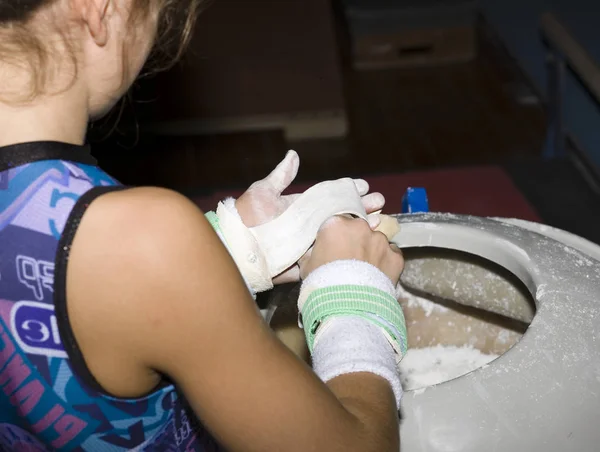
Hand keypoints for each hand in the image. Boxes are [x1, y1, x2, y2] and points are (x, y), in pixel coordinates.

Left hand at [235, 150, 385, 283]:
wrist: (239, 249)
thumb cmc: (248, 219)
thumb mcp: (264, 193)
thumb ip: (281, 176)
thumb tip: (293, 155)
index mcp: (301, 208)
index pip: (330, 197)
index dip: (348, 191)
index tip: (364, 186)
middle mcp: (308, 225)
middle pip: (341, 215)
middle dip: (361, 209)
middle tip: (379, 203)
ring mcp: (310, 245)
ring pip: (342, 236)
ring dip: (361, 229)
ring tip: (380, 222)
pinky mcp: (308, 263)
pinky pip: (332, 258)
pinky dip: (350, 253)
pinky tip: (365, 249)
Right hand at [300, 216, 403, 284]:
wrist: (348, 307)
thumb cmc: (322, 285)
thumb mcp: (306, 266)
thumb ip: (312, 253)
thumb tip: (313, 253)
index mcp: (335, 224)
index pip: (337, 222)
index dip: (336, 236)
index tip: (335, 248)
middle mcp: (360, 227)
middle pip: (359, 228)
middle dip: (356, 241)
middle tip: (350, 260)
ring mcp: (381, 241)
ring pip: (377, 241)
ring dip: (372, 252)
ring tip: (365, 272)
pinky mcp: (396, 257)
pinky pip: (392, 255)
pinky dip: (386, 263)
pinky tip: (378, 277)